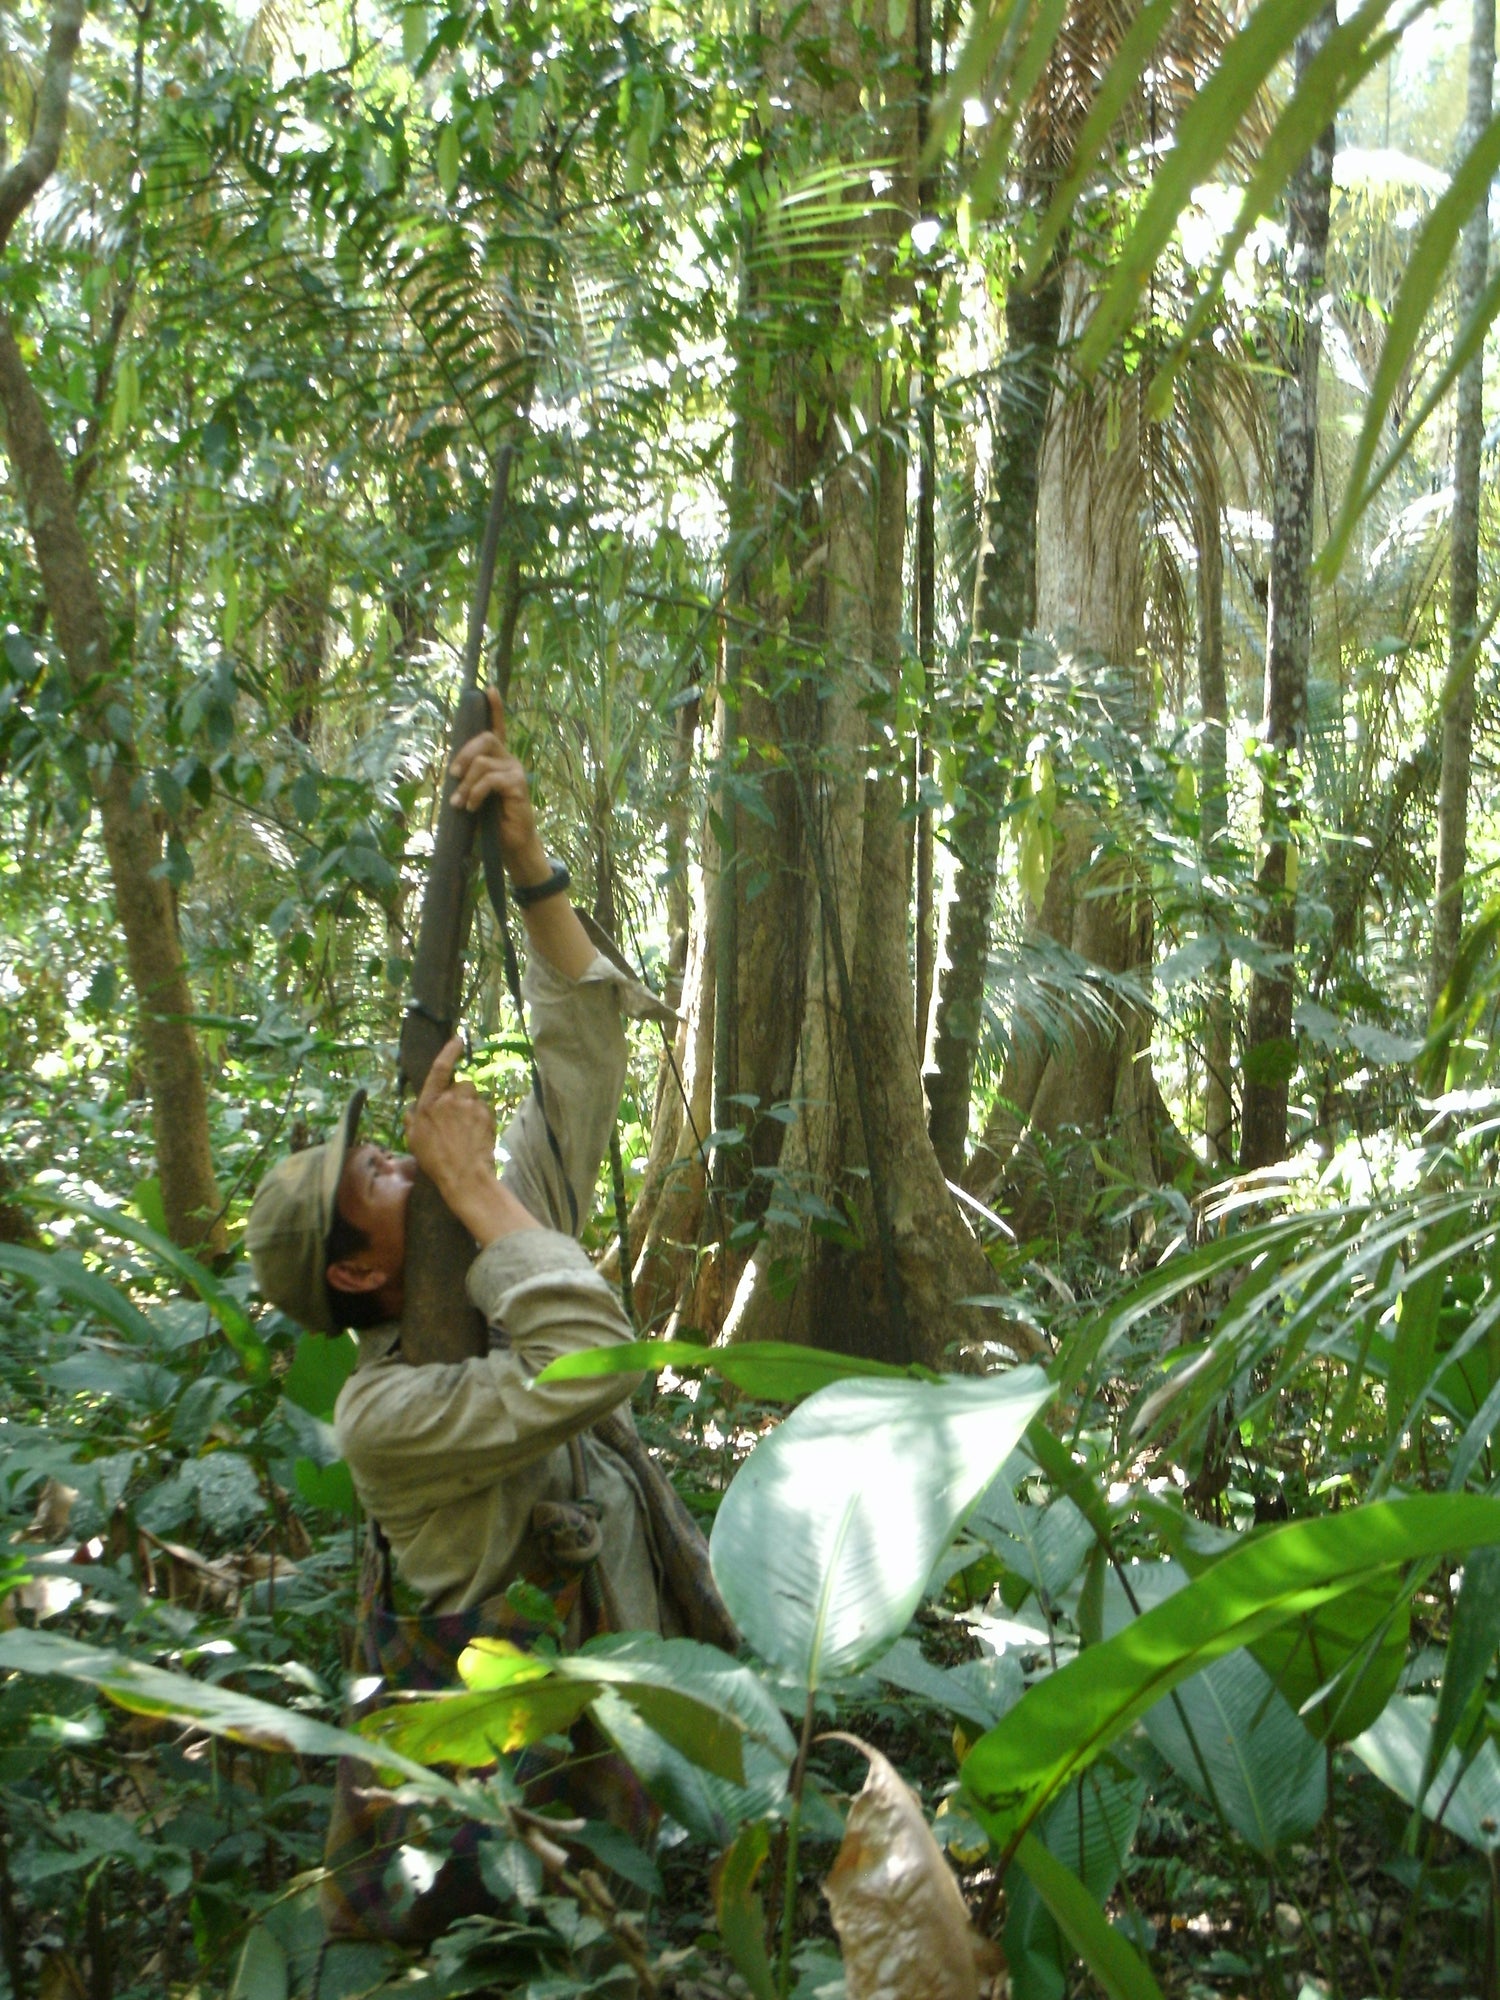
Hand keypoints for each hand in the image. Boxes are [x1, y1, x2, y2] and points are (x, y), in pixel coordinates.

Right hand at [406, 1037, 497, 1212]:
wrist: (465, 1175)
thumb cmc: (435, 1160)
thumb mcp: (413, 1140)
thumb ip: (412, 1118)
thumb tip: (413, 1108)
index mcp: (430, 1103)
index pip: (440, 1068)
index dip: (449, 1051)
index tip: (458, 1039)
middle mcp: (452, 1099)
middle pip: (460, 1085)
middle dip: (459, 1096)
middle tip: (455, 1118)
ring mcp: (471, 1106)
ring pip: (474, 1097)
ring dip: (470, 1106)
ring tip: (465, 1129)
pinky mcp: (487, 1115)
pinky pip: (484, 1109)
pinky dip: (481, 1117)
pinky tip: (475, 1134)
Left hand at [448, 689, 549, 886]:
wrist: (511, 845)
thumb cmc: (491, 822)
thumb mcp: (475, 796)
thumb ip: (468, 779)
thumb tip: (452, 771)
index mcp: (499, 760)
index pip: (498, 728)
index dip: (495, 708)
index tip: (488, 688)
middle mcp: (510, 761)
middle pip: (486, 739)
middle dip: (464, 754)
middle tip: (453, 775)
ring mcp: (516, 772)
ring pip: (483, 762)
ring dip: (465, 784)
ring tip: (460, 804)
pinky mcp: (518, 785)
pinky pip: (490, 780)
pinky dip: (476, 793)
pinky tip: (472, 807)